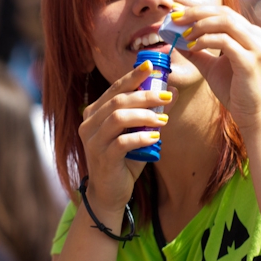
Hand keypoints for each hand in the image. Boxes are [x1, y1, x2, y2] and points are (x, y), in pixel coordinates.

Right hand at [79, 61, 176, 214]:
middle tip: (166, 96)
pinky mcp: (102, 158)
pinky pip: (122, 142)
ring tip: (163, 120)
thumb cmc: (123, 160)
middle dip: (145, 95)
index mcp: (94, 113)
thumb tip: (171, 93)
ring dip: (144, 115)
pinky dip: (141, 137)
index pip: (114, 89)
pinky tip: (155, 137)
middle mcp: (89, 124)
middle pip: (118, 101)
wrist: (108, 193)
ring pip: (118, 118)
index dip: (133, 76)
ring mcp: (93, 141)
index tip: (151, 66)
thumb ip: (149, 115)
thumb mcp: (135, 133)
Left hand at [172, 5, 260, 130]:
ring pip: (224, 22)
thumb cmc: (235, 92)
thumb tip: (176, 39)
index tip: (177, 11)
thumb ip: (197, 52)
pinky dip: (204, 41)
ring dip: (199, 25)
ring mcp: (257, 46)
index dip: (198, 8)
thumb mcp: (211, 67)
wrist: (252, 116)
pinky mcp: (250, 60)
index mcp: (251, 34)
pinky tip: (192, 47)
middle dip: (195, 12)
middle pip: (223, 12)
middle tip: (174, 18)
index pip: (223, 12)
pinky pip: (224, 41)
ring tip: (182, 35)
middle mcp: (257, 36)